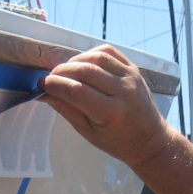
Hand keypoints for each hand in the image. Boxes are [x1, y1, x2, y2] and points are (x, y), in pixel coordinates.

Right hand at [40, 46, 177, 169]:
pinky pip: (109, 52)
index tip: (41, 85)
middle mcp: (123, 91)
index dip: (54, 85)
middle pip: (85, 71)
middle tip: (50, 78)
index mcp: (111, 112)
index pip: (76, 91)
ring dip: (75, 61)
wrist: (150, 139)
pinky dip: (91, 54)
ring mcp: (130, 77)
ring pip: (96, 57)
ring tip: (65, 71)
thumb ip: (66, 109)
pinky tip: (82, 64)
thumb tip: (43, 93)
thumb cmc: (117, 141)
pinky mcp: (134, 69)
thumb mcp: (88, 132)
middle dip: (61, 71)